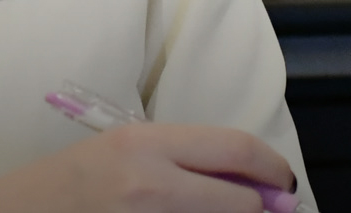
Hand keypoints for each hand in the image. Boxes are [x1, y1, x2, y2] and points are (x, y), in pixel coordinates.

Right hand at [0, 124, 295, 212]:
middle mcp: (151, 186)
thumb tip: (255, 184)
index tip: (283, 183)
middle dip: (261, 211)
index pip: (236, 150)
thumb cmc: (67, 183)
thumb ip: (185, 161)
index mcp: (145, 145)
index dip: (273, 168)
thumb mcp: (123, 152)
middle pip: (242, 204)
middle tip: (264, 211)